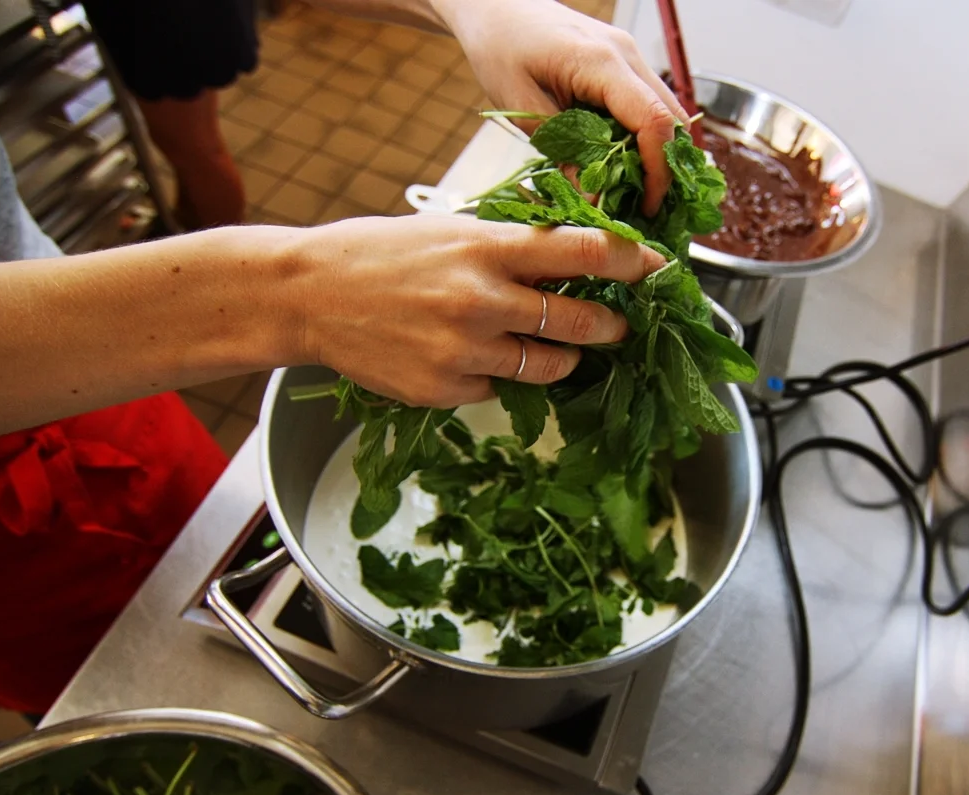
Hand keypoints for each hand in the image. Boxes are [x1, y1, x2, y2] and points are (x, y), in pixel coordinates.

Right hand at [292, 215, 666, 407]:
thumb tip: (574, 259)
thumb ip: (510, 247)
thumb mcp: (451, 230)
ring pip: (548, 367)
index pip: (583, 252)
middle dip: (610, 327)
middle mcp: (482, 299)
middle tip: (618, 327)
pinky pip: (498, 390)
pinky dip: (499, 377)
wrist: (309, 294)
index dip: (631, 262)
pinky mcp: (445, 389)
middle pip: (578, 322)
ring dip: (562, 360)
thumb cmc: (381, 254)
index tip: (659, 269)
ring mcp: (464, 350)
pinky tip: (474, 358)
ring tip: (551, 347)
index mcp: (487, 247)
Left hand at [436, 0, 687, 215]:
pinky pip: (648, 104)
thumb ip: (562, 153)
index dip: (657, 170)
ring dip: (657, 154)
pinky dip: (644, 138)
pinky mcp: (623, 63)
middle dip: (665, 168)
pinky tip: (624, 163)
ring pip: (666, 112)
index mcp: (601, 62)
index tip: (646, 206)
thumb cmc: (500, 48)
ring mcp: (629, 55)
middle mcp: (626, 54)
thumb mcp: (523, 109)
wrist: (496, 8)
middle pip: (672, 119)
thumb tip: (593, 200)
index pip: (653, 120)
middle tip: (644, 207)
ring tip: (634, 191)